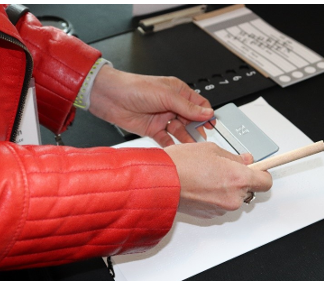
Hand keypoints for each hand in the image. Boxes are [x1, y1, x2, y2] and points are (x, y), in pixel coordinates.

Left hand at [89, 66, 213, 146]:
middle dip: (197, 129)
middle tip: (202, 138)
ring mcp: (162, 118)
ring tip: (192, 147)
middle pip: (190, 120)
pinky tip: (177, 150)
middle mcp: (171, 105)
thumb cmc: (135, 88)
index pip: (198, 104)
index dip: (206, 114)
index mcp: (177, 92)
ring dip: (186, 138)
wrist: (110, 97)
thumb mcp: (167, 95)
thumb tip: (207, 113)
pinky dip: (172, 145)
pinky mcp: (152, 129)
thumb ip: (187, 107)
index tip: (212, 124)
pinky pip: (166, 139)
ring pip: (179, 131)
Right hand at [164, 142, 272, 218]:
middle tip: (225, 167)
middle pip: (249, 189)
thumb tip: (244, 160)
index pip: (265, 181)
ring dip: (226, 188)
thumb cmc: (181, 164)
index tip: (258, 169)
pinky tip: (200, 185)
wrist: (159, 182)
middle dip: (240, 179)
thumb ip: (233, 157)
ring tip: (207, 175)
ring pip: (233, 197)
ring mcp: (221, 208)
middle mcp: (233, 197)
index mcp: (238, 178)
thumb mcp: (211, 149)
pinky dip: (214, 196)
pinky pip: (219, 204)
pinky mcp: (209, 214)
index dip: (262, 173)